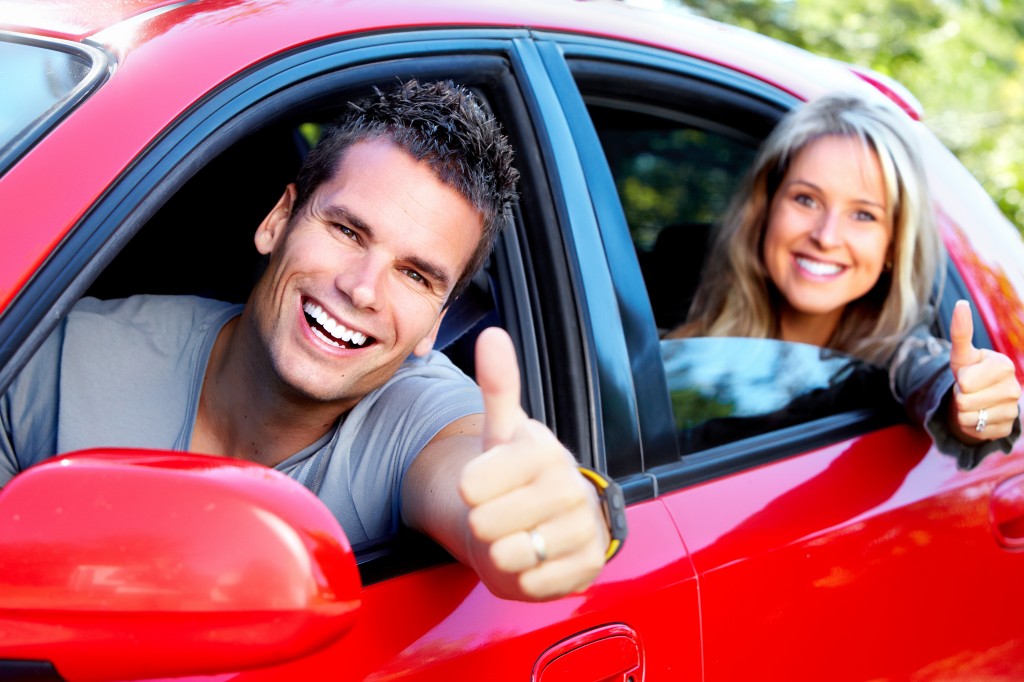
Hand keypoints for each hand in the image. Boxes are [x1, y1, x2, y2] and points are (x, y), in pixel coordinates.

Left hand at [459, 327, 608, 600]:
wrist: (550, 520)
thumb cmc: (518, 475)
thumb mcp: (501, 433)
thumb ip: (497, 386)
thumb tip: (493, 335)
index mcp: (542, 450)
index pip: (472, 485)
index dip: (470, 491)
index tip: (484, 484)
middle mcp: (569, 485)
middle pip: (487, 523)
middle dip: (484, 524)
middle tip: (501, 513)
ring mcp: (583, 527)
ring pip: (511, 555)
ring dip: (503, 552)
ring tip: (518, 534)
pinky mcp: (590, 566)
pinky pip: (535, 584)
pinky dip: (524, 578)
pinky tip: (535, 558)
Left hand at [948, 300, 1020, 441]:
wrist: (976, 397)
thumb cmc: (969, 371)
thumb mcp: (962, 354)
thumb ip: (961, 331)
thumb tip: (961, 304)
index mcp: (1003, 366)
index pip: (965, 382)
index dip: (959, 380)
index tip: (968, 376)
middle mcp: (1013, 388)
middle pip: (964, 402)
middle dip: (959, 397)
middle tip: (968, 391)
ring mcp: (1013, 411)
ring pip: (968, 418)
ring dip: (963, 412)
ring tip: (973, 402)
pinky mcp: (1006, 429)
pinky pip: (975, 432)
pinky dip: (970, 426)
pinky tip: (978, 416)